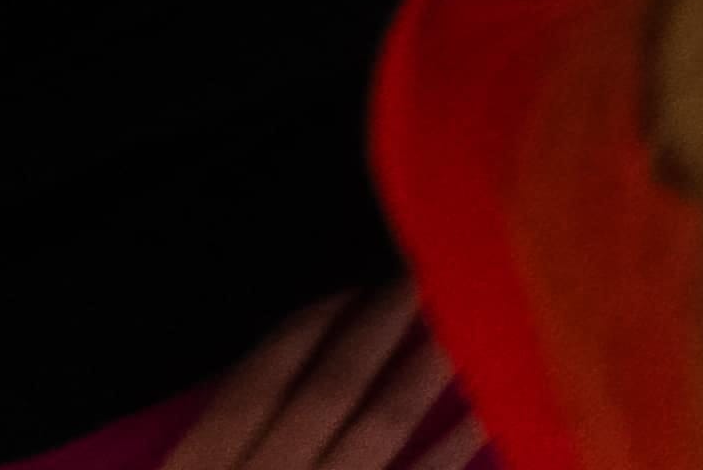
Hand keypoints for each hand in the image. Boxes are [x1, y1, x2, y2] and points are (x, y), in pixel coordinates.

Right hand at [161, 282, 478, 469]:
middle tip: (427, 257)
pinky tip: (490, 403)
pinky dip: (455, 446)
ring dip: (425, 363)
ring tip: (470, 306)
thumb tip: (272, 360)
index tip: (351, 270)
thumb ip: (213, 441)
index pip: (253, 386)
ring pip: (380, 425)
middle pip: (328, 390)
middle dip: (378, 321)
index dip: (304, 325)